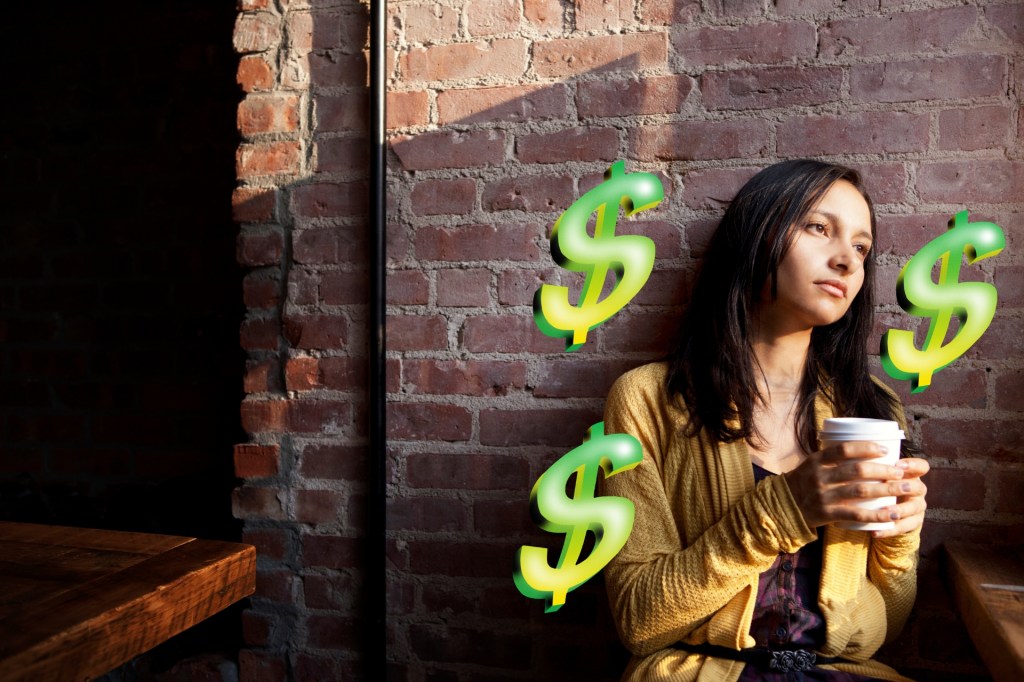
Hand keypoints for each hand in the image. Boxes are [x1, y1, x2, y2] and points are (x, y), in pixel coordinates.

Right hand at [784, 441, 927, 532]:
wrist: (782, 507)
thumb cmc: (803, 483)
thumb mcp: (811, 465)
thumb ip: (831, 457)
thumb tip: (862, 446)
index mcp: (816, 460)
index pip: (844, 449)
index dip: (867, 448)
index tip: (885, 450)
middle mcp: (819, 477)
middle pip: (857, 470)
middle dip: (883, 470)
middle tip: (900, 472)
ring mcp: (823, 496)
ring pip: (860, 491)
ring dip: (886, 490)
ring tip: (904, 489)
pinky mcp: (827, 514)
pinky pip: (856, 515)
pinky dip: (876, 515)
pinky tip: (891, 515)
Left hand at [872, 456, 927, 537]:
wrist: (887, 508)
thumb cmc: (879, 484)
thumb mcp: (877, 473)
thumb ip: (868, 466)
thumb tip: (844, 454)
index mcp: (910, 474)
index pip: (921, 466)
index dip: (912, 464)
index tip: (897, 464)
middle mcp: (917, 489)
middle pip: (919, 487)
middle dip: (906, 487)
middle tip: (892, 486)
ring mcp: (916, 506)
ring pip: (914, 509)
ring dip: (899, 510)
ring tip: (884, 511)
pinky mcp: (912, 523)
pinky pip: (903, 528)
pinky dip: (888, 531)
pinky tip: (874, 532)